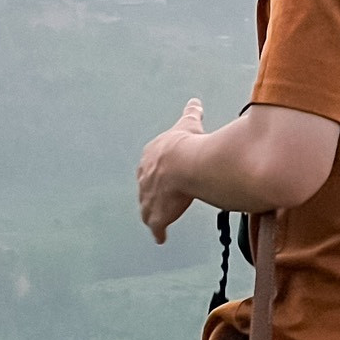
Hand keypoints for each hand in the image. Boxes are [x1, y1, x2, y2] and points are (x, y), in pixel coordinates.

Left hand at [137, 97, 204, 242]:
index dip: (158, 171)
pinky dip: (158, 231)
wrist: (185, 164)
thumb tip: (195, 101)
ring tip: (156, 221)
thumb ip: (191, 113)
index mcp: (150, 157)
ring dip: (152, 214)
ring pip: (147, 209)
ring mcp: (148, 199)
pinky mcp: (156, 216)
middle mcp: (144, 178)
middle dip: (152, 193)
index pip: (150, 166)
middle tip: (160, 198)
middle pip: (146, 188)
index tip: (164, 176)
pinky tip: (160, 238)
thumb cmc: (186, 143)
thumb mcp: (187, 124)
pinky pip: (156, 227)